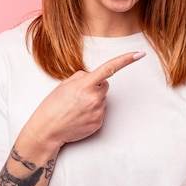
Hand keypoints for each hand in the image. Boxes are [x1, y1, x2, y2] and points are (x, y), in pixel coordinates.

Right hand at [24, 51, 145, 148]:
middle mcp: (94, 97)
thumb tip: (94, 77)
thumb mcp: (64, 84)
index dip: (126, 60)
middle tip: (78, 96)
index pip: (110, 68)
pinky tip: (79, 116)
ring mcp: (98, 111)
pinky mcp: (98, 123)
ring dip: (93, 100)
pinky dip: (92, 112)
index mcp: (85, 84)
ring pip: (102, 99)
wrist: (47, 130)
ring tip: (76, 107)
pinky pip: (101, 111)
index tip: (139, 54)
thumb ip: (82, 77)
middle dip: (95, 86)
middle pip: (105, 85)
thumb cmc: (53, 106)